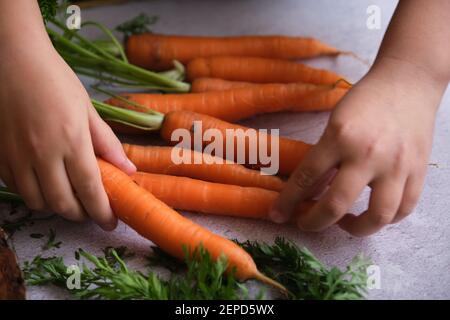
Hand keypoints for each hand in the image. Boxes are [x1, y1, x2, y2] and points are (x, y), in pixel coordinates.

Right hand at [0, 41, 134, 229]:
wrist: (12, 58)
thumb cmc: (55, 79)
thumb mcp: (87, 109)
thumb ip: (107, 143)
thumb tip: (128, 170)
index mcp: (71, 141)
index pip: (91, 189)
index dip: (102, 212)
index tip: (110, 222)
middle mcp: (42, 154)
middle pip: (62, 203)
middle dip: (80, 214)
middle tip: (90, 210)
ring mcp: (16, 156)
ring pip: (36, 201)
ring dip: (55, 206)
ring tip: (68, 196)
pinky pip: (15, 187)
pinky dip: (32, 192)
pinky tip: (42, 181)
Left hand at [271, 57, 445, 235]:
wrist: (407, 82)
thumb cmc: (365, 99)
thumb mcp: (335, 122)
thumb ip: (324, 156)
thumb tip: (310, 190)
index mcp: (339, 136)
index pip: (306, 178)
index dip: (288, 202)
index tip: (277, 215)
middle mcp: (367, 154)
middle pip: (336, 204)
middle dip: (313, 222)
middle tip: (305, 223)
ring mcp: (396, 165)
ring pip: (377, 216)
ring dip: (355, 229)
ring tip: (344, 223)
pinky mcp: (418, 170)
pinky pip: (404, 209)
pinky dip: (386, 219)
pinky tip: (373, 214)